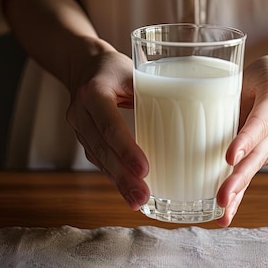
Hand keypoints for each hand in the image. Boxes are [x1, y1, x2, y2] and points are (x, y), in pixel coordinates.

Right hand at [66, 50, 149, 210]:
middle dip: (123, 175)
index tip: (145, 169)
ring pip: (98, 158)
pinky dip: (114, 176)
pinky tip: (128, 191)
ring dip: (118, 182)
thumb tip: (187, 112)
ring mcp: (79, 127)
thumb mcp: (133, 71)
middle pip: (102, 149)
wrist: (84, 66)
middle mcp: (81, 112)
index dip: (126, 148)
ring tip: (137, 200)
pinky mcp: (84, 138)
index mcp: (94, 92)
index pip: (109, 124)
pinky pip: (99, 160)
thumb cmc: (115, 68)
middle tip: (143, 196)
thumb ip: (152, 90)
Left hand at [216, 50, 267, 226]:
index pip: (259, 123)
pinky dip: (238, 191)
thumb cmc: (266, 75)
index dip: (245, 140)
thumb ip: (228, 91)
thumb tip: (193, 109)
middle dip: (238, 180)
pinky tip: (224, 211)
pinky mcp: (265, 150)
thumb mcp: (250, 73)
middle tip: (222, 199)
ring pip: (253, 168)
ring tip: (222, 213)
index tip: (229, 157)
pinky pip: (250, 171)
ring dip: (238, 191)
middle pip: (257, 155)